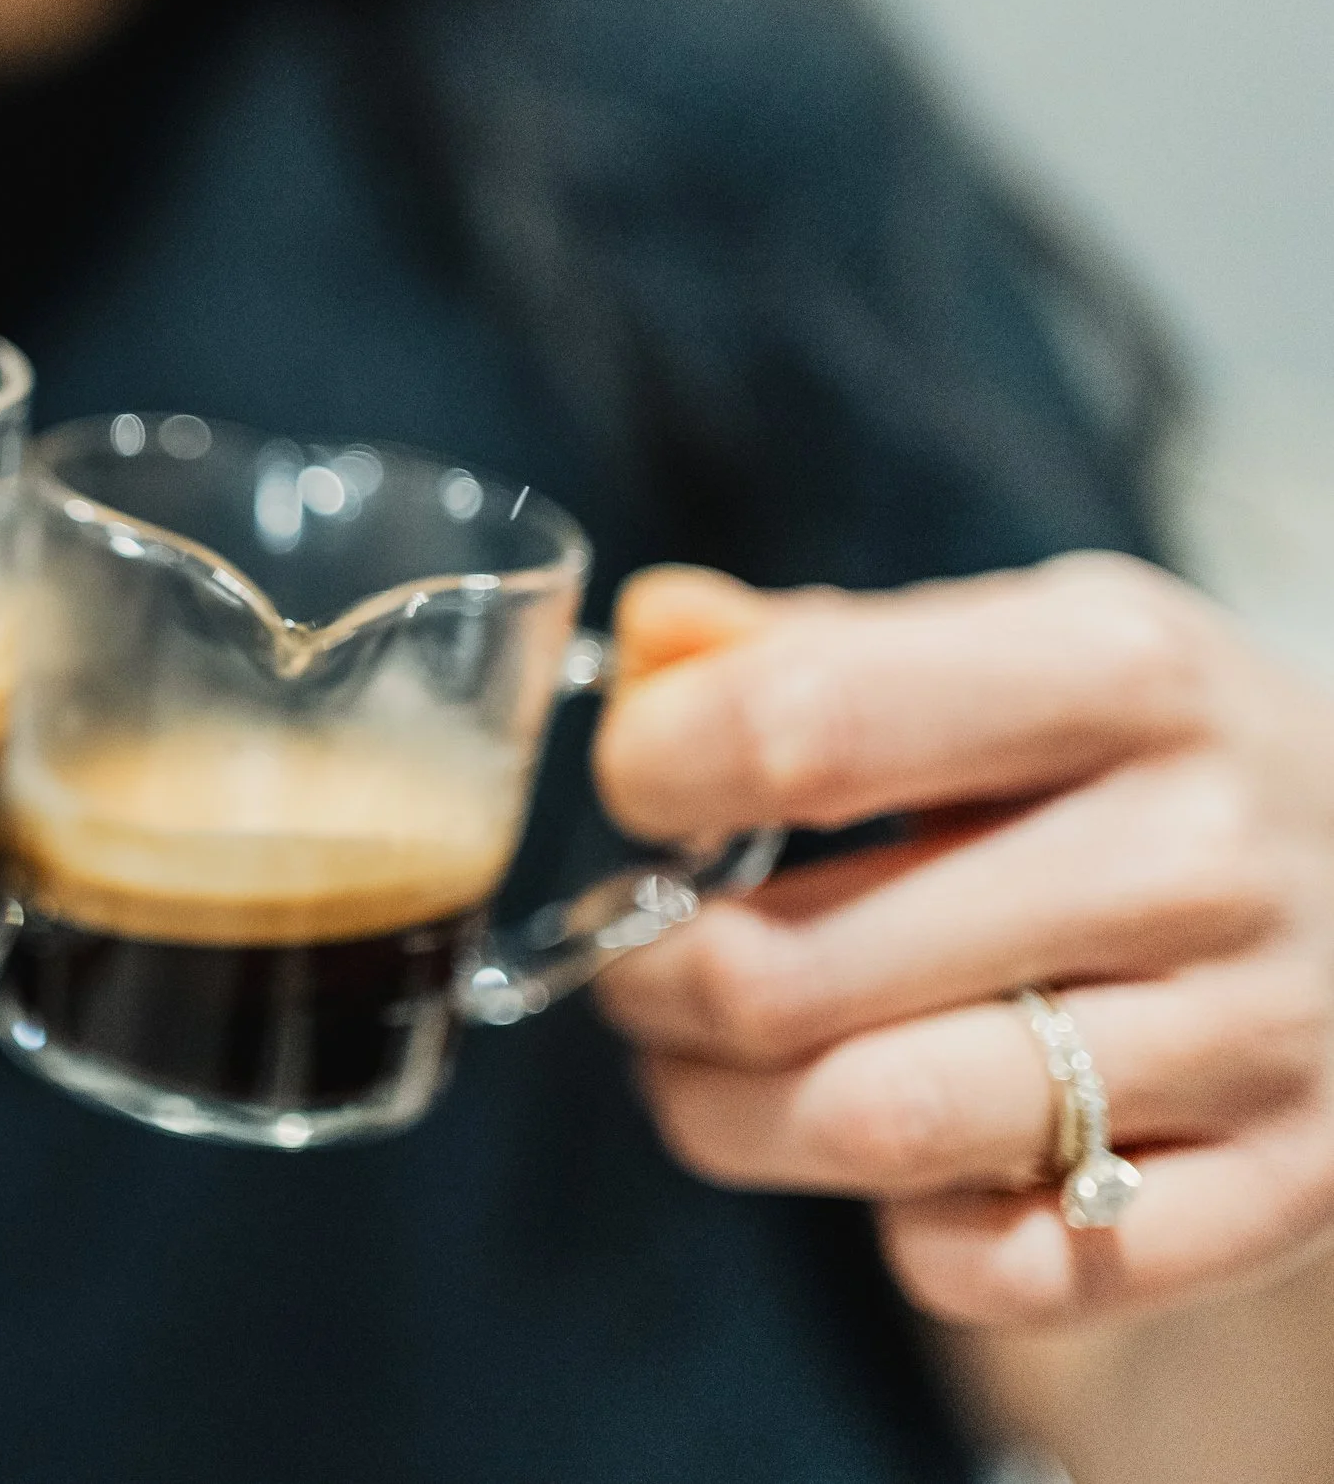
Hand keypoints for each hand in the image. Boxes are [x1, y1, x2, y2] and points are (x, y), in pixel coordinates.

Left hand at [593, 556, 1333, 1326]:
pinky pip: (998, 1268)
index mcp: (1120, 675)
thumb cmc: (1157, 757)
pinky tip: (897, 1162)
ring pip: (867, 1128)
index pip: (797, 728)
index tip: (643, 792)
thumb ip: (817, 645)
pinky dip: (904, 1234)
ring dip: (720, 1113)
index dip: (654, 773)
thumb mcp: (1030, 646)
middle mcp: (1193, 855)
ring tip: (698, 1064)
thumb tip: (649, 637)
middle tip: (637, 959)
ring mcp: (1251, 1036)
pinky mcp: (1283, 1192)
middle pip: (788, 972)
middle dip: (650, 976)